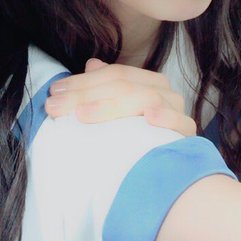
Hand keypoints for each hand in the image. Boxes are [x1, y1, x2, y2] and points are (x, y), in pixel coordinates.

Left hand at [46, 58, 196, 135]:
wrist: (163, 177)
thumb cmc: (133, 143)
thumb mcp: (112, 114)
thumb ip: (102, 88)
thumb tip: (91, 64)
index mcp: (146, 81)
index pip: (113, 74)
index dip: (81, 82)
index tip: (53, 93)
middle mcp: (163, 91)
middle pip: (123, 85)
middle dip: (84, 94)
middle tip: (55, 106)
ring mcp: (177, 111)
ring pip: (145, 98)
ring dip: (110, 106)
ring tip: (82, 115)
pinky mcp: (186, 134)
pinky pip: (179, 122)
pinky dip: (165, 116)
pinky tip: (149, 117)